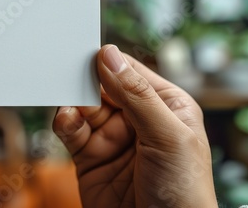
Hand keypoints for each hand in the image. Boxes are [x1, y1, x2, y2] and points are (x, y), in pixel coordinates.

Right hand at [53, 45, 217, 207]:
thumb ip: (137, 95)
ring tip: (71, 107)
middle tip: (68, 77)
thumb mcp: (168, 136)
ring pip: (82, 106)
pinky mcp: (89, 156)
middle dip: (84, 82)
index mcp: (163, 105)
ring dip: (72, 103)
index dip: (107, 62)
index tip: (84, 54)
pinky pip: (70, 130)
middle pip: (100, 86)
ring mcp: (110, 136)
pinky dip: (64, 122)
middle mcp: (135, 118)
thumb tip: (109, 56)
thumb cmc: (183, 193)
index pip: (129, 72)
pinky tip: (67, 122)